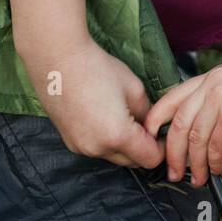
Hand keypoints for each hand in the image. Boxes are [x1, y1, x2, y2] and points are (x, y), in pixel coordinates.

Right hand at [20, 37, 165, 168]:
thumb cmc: (97, 68)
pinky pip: (96, 149)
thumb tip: (151, 127)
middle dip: (143, 147)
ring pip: (114, 156)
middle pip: (132, 162)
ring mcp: (80, 148)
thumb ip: (148, 114)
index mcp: (117, 136)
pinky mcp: (69, 142)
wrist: (57, 59)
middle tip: (146, 122)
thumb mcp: (134, 88)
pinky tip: (104, 116)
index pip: (150, 159)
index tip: (163, 132)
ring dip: (124, 145)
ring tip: (123, 116)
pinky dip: (106, 140)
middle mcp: (97, 149)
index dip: (162, 147)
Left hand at [143, 62, 221, 185]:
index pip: (172, 98)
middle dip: (172, 152)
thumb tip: (197, 131)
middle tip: (172, 171)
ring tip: (196, 178)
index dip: (156, 122)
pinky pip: (213, 149)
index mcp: (213, 76)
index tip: (153, 142)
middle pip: (178, 123)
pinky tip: (217, 170)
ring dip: (193, 164)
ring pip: (194, 140)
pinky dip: (212, 164)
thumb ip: (218, 100)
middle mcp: (214, 84)